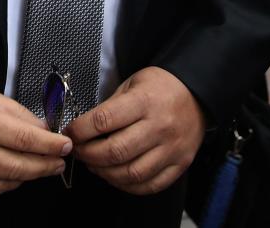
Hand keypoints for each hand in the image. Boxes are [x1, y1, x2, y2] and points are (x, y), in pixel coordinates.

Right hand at [0, 73, 70, 200]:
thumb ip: (16, 112)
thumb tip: (42, 127)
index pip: (24, 137)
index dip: (49, 145)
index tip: (65, 146)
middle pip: (16, 165)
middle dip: (43, 166)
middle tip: (58, 163)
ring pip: (1, 183)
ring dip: (25, 178)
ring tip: (37, 169)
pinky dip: (0, 188)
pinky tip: (10, 178)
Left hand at [67, 66, 205, 195]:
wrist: (198, 93)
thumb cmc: (161, 86)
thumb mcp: (133, 83)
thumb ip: (110, 106)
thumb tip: (83, 128)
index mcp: (144, 101)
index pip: (103, 120)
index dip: (80, 130)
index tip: (71, 132)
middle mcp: (159, 126)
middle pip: (115, 151)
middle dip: (88, 154)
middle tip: (79, 151)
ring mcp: (171, 148)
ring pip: (131, 173)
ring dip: (105, 173)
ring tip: (95, 165)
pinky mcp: (179, 163)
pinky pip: (149, 185)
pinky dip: (128, 186)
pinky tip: (117, 176)